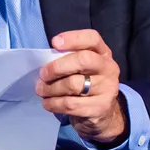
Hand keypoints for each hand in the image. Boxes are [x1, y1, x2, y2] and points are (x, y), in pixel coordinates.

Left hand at [37, 30, 125, 144]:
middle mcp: (109, 68)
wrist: (102, 111)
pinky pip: (71, 104)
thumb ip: (67, 58)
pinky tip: (47, 103)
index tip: (54, 43)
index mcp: (102, 53)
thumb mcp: (80, 66)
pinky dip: (54, 103)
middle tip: (42, 74)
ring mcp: (108, 88)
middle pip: (83, 60)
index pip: (93, 38)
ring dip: (51, 88)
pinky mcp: (101, 107)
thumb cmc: (84, 81)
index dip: (73, 38)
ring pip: (73, 85)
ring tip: (41, 90)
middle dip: (57, 67)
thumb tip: (44, 61)